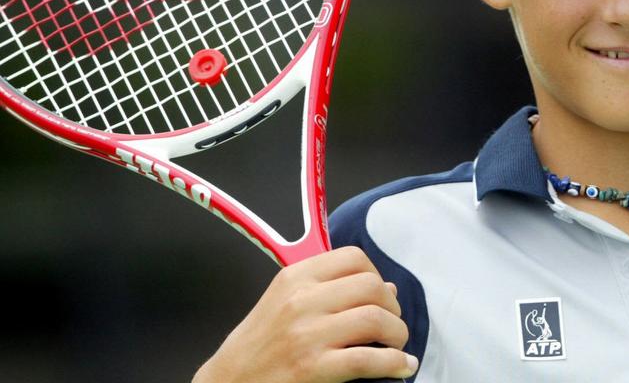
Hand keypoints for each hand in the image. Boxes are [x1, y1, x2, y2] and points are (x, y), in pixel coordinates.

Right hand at [193, 246, 417, 382]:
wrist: (226, 382)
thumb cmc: (259, 346)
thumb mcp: (284, 304)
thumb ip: (331, 291)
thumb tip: (389, 287)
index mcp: (294, 278)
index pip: (353, 258)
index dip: (377, 276)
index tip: (380, 297)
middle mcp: (300, 301)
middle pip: (372, 287)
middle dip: (392, 308)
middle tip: (391, 326)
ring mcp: (306, 334)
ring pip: (375, 319)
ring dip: (397, 335)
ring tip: (397, 346)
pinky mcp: (311, 367)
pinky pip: (367, 359)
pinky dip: (394, 362)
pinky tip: (402, 365)